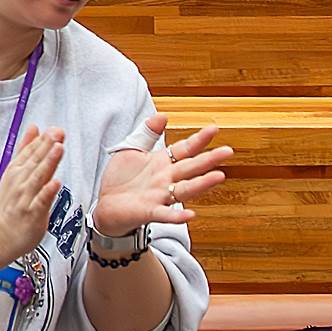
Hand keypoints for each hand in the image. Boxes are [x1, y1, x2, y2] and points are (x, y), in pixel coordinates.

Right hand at [0, 126, 68, 259]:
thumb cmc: (9, 205)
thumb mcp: (15, 172)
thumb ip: (26, 149)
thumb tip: (34, 127)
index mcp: (16, 171)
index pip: (30, 152)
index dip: (42, 140)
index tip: (54, 129)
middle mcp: (20, 182)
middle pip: (35, 161)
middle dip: (46, 146)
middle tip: (57, 133)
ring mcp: (25, 198)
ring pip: (38, 177)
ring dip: (48, 162)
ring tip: (58, 148)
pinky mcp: (31, 214)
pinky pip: (40, 201)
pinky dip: (47, 192)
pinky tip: (56, 183)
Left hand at [95, 113, 228, 234]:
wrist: (104, 205)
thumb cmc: (120, 179)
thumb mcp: (131, 149)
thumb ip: (147, 133)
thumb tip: (163, 115)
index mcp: (163, 163)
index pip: (185, 149)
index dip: (198, 139)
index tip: (214, 128)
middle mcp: (166, 180)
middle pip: (191, 168)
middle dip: (209, 159)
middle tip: (228, 151)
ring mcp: (160, 196)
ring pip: (185, 189)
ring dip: (201, 184)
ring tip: (218, 177)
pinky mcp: (149, 212)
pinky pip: (165, 214)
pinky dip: (177, 215)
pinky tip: (190, 215)